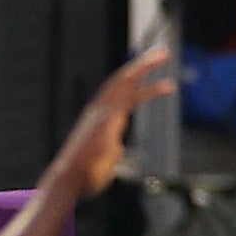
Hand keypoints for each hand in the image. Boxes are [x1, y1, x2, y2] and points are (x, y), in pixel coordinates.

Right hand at [50, 49, 174, 200]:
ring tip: (165, 56)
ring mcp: (101, 115)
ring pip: (124, 82)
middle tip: (164, 52)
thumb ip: (113, 148)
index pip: (120, 90)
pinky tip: (168, 87)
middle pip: (121, 79)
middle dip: (142, 63)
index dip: (136, 76)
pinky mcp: (106, 123)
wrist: (67, 183)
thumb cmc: (85, 175)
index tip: (152, 65)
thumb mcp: (104, 158)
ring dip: (145, 67)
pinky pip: (130, 100)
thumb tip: (119, 146)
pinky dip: (149, 91)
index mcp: (101, 117)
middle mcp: (99, 111)